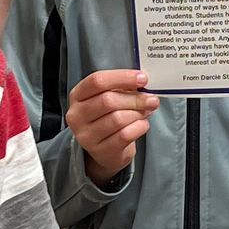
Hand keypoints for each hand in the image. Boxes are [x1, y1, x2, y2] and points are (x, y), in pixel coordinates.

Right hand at [66, 68, 156, 183]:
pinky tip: (143, 124)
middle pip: (108, 100)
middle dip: (135, 98)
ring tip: (147, 112)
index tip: (143, 78)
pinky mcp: (100, 151)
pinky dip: (139, 127)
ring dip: (138, 113)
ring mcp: (86, 135)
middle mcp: (77, 115)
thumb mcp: (109, 98)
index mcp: (77, 96)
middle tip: (151, 99)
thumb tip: (142, 82)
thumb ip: (122, 88)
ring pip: (118, 119)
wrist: (106, 149)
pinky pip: (124, 135)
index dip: (122, 77)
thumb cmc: (108, 117)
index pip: (97, 81)